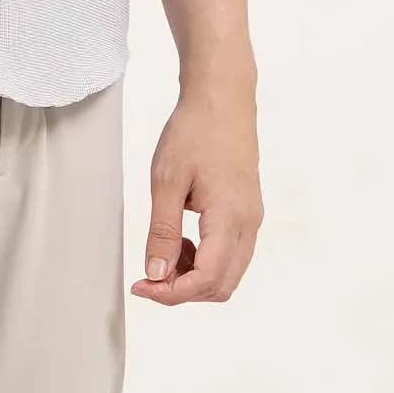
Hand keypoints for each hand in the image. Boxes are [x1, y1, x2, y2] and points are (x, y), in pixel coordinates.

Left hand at [133, 77, 261, 305]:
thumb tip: (157, 273)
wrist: (223, 99)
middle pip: (221, 285)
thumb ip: (162, 232)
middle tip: (149, 274)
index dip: (171, 293)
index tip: (142, 286)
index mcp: (229, 218)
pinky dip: (205, 259)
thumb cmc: (195, 132)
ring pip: (228, 272)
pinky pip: (231, 253)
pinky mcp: (247, 212)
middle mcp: (248, 224)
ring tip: (164, 250)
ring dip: (194, 275)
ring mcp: (251, 219)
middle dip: (183, 290)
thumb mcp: (166, 182)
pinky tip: (182, 238)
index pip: (205, 279)